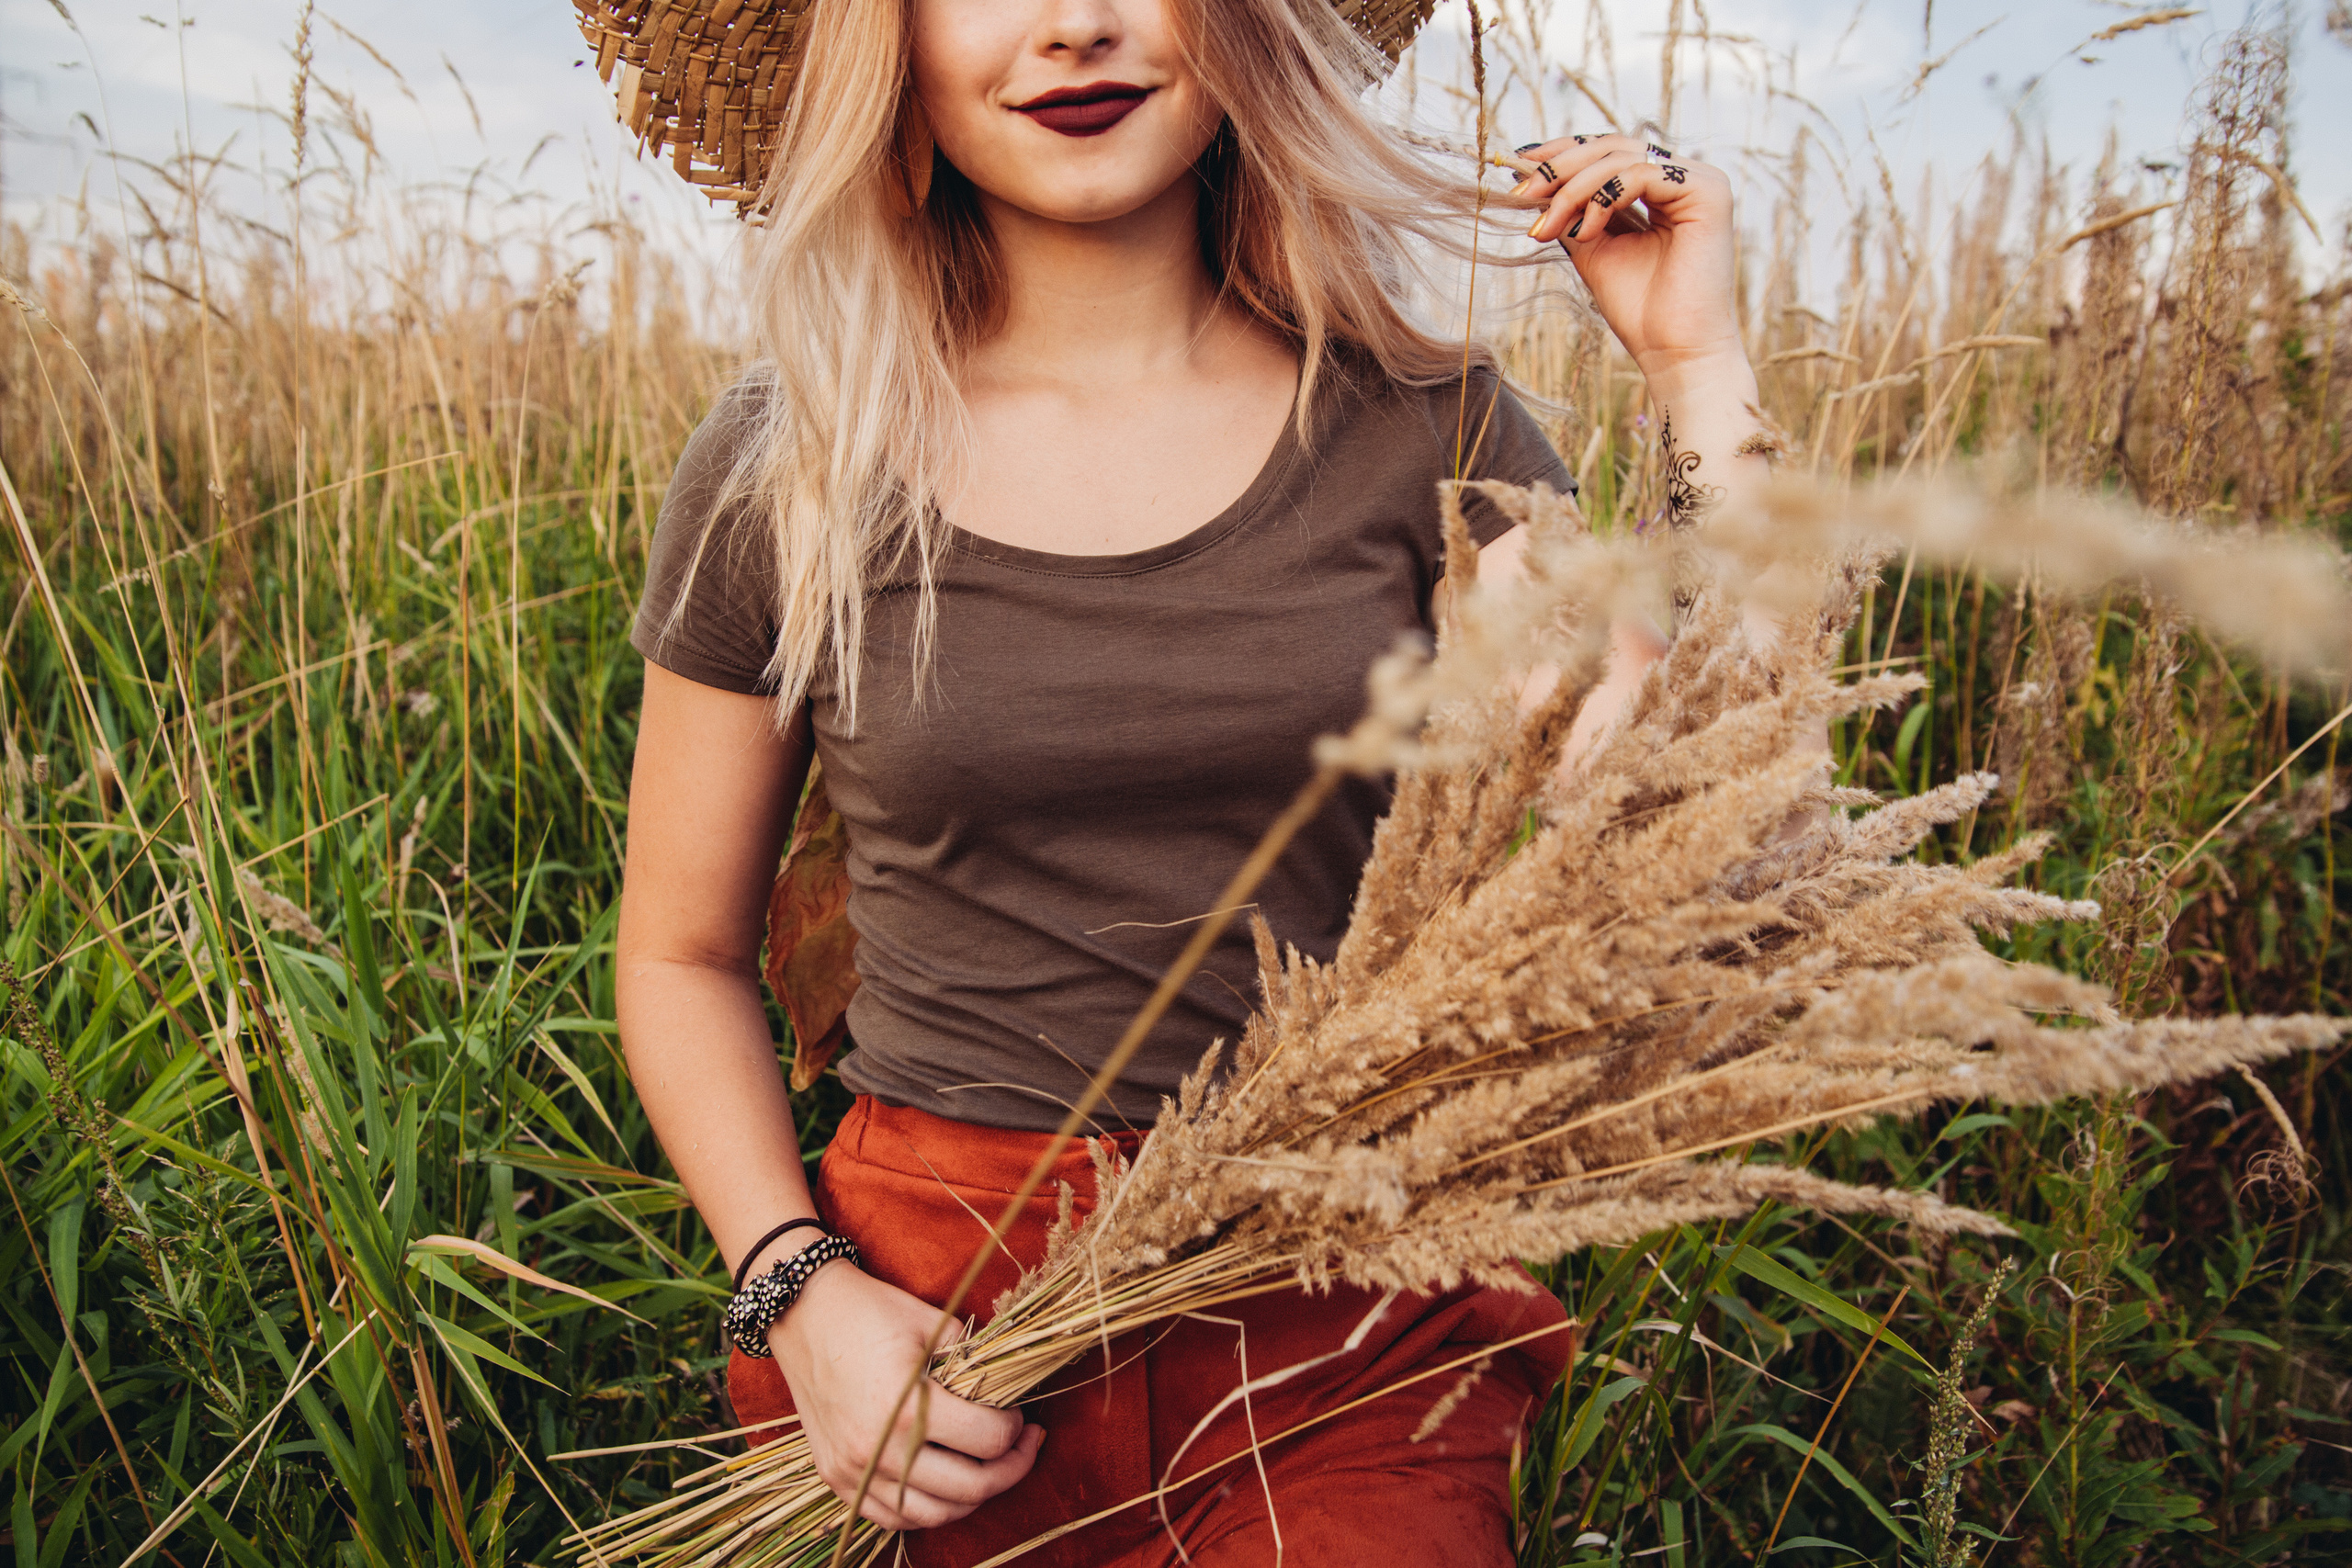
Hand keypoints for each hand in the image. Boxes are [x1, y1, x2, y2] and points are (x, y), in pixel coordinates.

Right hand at [770, 1261, 1045, 1529]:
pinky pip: (891, 1518)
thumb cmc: (871, 1311)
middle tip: (1024, 1446)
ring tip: (989, 1468)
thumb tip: (1011, 1394)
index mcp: (907, 1406)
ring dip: (971, 1497)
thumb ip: (975, 1363)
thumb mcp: (934, 1323)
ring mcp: (853, 1470)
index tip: (1020, 1414)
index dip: (1016, 1429)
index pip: (987, 1440)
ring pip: (933, 1514)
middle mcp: (877, 1449)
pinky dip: (926, 1509)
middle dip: (1010, 1468)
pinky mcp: (836, 1478)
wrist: (803, 1313)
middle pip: (969, 1488)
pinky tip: (945, 1484)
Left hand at [1511, 134, 1743, 385]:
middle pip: (1612, 146)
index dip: (1562, 152)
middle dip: (1559, 168)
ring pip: (1621, 157)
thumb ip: (1573, 212)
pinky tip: (1587, 232)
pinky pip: (1641, 174)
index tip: (1518, 166)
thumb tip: (1535, 184)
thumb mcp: (1593, 249)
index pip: (1609, 151)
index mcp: (1662, 187)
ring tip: (1546, 228)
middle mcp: (1685, 177)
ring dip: (1572, 190)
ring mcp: (1701, 182)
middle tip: (1521, 194)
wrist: (1673, 353)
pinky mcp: (1709, 193)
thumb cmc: (1639, 310)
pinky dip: (1604, 198)